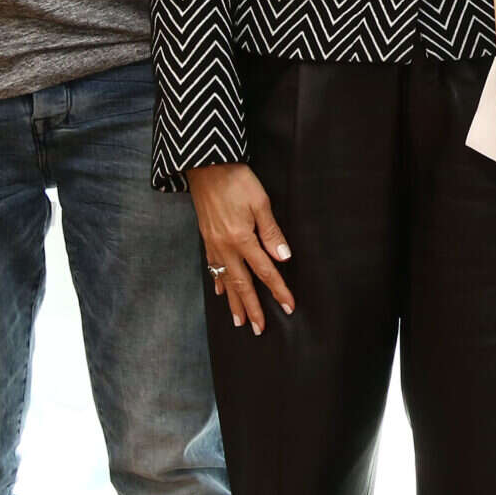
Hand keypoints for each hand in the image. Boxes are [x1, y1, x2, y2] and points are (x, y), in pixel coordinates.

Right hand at [186, 163, 295, 333]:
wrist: (206, 166)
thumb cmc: (237, 181)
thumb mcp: (261, 203)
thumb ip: (272, 233)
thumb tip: (284, 259)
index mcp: (242, 239)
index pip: (265, 271)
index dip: (278, 290)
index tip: (289, 306)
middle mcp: (226, 247)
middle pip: (242, 284)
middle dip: (252, 308)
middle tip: (258, 329)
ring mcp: (213, 244)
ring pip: (226, 280)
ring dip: (233, 302)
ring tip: (239, 321)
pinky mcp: (206, 238)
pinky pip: (213, 267)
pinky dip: (218, 282)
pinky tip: (221, 292)